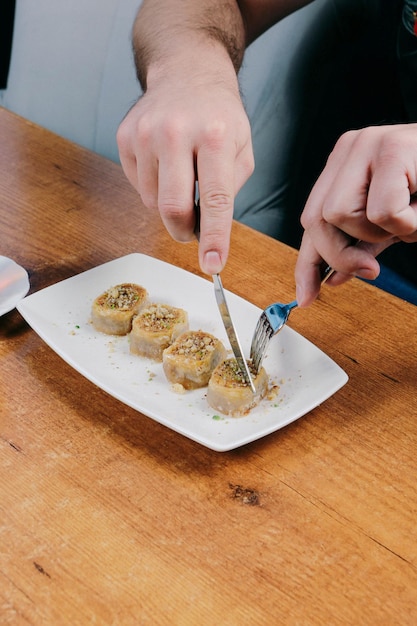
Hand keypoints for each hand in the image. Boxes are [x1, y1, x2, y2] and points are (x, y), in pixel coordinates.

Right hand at [117, 56, 253, 275]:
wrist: (186, 71)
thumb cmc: (219, 116)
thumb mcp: (242, 148)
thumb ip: (229, 190)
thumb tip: (207, 230)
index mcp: (214, 136)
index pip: (215, 200)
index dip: (213, 238)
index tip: (212, 265)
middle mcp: (176, 133)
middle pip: (173, 208)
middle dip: (184, 231)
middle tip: (193, 230)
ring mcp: (145, 134)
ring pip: (153, 202)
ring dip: (170, 205)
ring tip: (183, 178)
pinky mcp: (125, 138)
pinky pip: (139, 187)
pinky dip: (154, 188)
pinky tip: (165, 165)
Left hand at [295, 124, 416, 305]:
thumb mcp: (391, 223)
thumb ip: (360, 246)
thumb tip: (332, 279)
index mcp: (344, 165)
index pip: (312, 218)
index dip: (307, 262)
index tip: (307, 296)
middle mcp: (350, 149)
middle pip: (316, 219)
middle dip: (341, 255)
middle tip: (371, 267)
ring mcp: (368, 144)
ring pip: (341, 215)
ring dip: (380, 234)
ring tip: (410, 219)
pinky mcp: (393, 148)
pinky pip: (382, 211)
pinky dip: (406, 225)